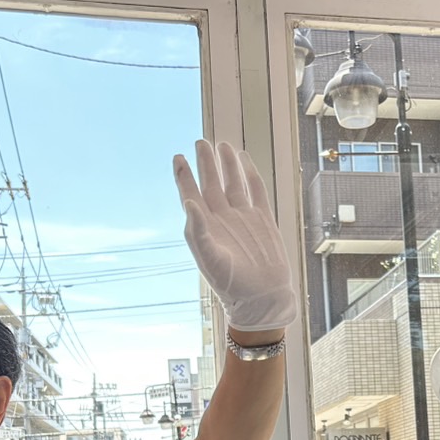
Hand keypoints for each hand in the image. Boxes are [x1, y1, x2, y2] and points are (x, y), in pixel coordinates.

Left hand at [174, 139, 296, 333]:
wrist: (262, 297)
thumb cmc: (232, 284)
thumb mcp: (210, 258)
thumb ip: (197, 230)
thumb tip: (188, 201)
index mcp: (203, 225)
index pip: (190, 193)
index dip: (183, 175)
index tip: (178, 156)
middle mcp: (221, 217)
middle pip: (210, 182)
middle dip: (205, 162)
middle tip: (200, 142)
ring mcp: (241, 216)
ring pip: (232, 182)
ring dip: (227, 164)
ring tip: (222, 145)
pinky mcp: (261, 218)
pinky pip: (255, 190)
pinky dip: (250, 174)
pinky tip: (245, 159)